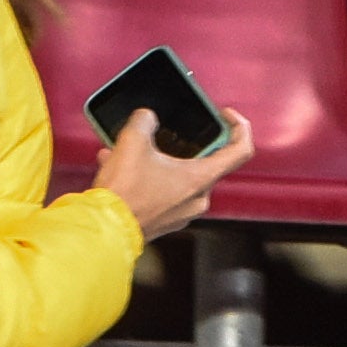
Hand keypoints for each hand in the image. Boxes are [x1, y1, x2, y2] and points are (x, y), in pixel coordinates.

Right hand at [90, 110, 254, 239]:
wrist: (106, 230)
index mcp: (201, 178)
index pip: (240, 150)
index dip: (239, 127)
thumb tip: (146, 118)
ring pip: (180, 177)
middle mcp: (198, 198)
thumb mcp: (132, 143)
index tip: (225, 116)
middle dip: (183, 145)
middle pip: (205, 162)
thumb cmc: (124, 193)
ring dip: (159, 161)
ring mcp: (183, 213)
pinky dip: (150, 179)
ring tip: (130, 152)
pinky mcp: (166, 221)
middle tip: (164, 134)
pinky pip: (165, 192)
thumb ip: (144, 121)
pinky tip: (122, 170)